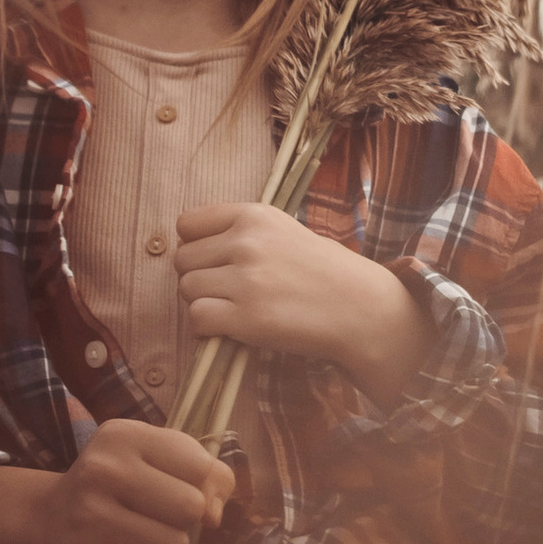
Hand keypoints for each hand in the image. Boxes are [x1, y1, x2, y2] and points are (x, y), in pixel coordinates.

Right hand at [0, 422, 233, 543]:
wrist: (42, 521)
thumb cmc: (110, 485)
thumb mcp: (149, 459)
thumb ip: (200, 472)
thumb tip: (217, 513)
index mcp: (123, 435)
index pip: (199, 465)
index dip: (201, 483)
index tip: (177, 486)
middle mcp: (104, 470)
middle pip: (192, 508)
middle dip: (182, 520)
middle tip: (152, 515)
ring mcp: (92, 517)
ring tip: (136, 537)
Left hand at [174, 200, 431, 405]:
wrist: (360, 308)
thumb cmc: (322, 271)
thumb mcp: (283, 231)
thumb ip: (241, 232)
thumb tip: (192, 247)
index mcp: (254, 215)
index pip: (187, 224)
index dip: (195, 245)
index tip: (215, 261)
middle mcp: (246, 242)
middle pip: (183, 260)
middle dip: (199, 277)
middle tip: (229, 291)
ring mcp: (246, 280)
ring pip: (187, 290)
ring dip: (204, 303)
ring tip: (235, 309)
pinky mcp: (247, 317)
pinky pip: (197, 318)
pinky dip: (208, 328)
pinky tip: (233, 328)